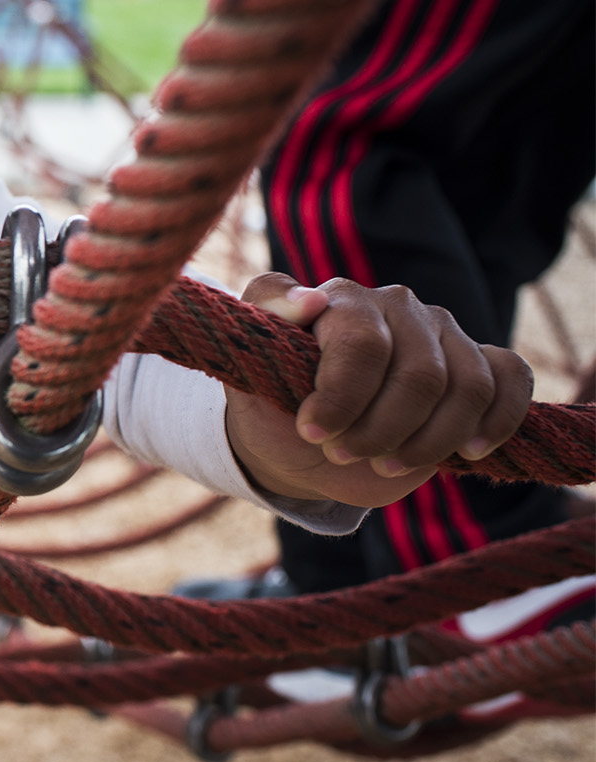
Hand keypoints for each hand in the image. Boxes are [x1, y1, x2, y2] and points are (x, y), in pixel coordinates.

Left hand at [224, 274, 531, 505]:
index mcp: (340, 299)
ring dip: (428, 440)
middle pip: (420, 376)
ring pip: (469, 386)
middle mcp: (395, 305)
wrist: (303, 443)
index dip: (342, 397)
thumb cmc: (273, 404)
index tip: (312, 432)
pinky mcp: (476, 362)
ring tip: (384, 462)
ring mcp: (441, 330)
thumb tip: (308, 299)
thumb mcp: (250, 370)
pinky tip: (467, 451)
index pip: (363, 344)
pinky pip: (511, 379)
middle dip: (380, 430)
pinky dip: (496, 421)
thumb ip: (264, 318)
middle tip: (342, 453)